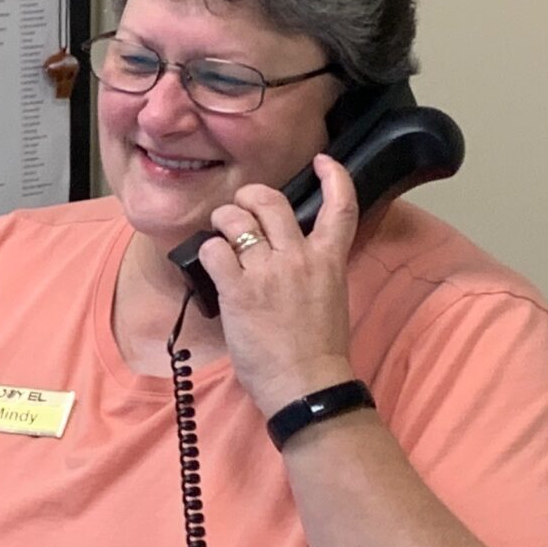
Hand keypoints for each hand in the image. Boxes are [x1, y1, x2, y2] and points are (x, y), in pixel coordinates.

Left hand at [193, 154, 359, 415]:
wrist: (308, 386)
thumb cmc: (317, 351)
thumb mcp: (330, 298)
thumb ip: (314, 270)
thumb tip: (292, 254)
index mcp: (329, 260)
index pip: (341, 206)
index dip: (334, 176)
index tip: (323, 160)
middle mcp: (299, 257)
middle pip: (271, 201)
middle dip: (249, 197)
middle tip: (239, 208)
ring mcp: (268, 272)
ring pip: (237, 220)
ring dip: (222, 221)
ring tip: (219, 235)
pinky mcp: (239, 290)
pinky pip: (213, 251)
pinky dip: (207, 253)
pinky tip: (209, 265)